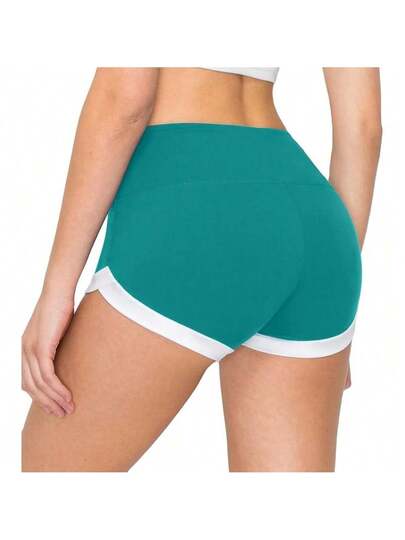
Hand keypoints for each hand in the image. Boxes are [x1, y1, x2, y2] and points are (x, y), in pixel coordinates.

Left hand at [21, 291, 74, 416]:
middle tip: (62, 414)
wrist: (58, 290)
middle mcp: (24, 351)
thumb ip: (58, 345)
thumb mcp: (58, 330)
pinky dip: (57, 389)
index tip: (54, 406)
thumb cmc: (62, 306)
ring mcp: (30, 350)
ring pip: (39, 385)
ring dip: (54, 399)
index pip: (27, 380)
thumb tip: (71, 356)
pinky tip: (67, 396)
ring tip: (68, 408)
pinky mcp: (40, 347)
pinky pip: (47, 376)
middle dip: (46, 403)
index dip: (40, 397)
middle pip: (31, 387)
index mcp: (26, 348)